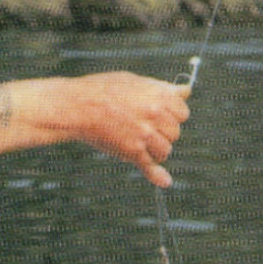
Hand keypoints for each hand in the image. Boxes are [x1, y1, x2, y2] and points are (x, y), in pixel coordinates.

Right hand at [58, 72, 190, 187]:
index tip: (160, 116)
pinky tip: (165, 182)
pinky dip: (157, 175)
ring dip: (156, 150)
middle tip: (143, 129)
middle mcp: (156, 116)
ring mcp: (145, 135)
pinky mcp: (131, 151)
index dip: (172, 115)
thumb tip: (185, 91)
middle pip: (174, 133)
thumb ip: (161, 89)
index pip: (182, 113)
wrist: (77, 106)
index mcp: (160, 96)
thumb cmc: (102, 90)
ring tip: (140, 145)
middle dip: (163, 133)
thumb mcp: (134, 81)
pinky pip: (149, 165)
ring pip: (164, 150)